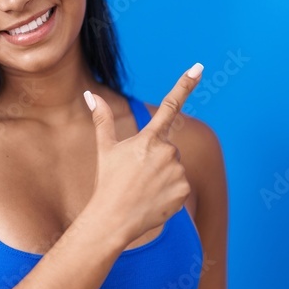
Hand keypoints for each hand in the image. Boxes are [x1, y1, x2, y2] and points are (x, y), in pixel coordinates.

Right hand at [83, 63, 202, 247]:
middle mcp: (166, 152)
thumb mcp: (105, 149)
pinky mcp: (184, 190)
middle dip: (157, 158)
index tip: (198, 68)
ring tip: (144, 190)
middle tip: (138, 175)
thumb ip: (102, 119)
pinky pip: (181, 186)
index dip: (186, 85)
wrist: (113, 220)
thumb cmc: (107, 183)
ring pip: (176, 167)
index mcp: (148, 138)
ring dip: (164, 175)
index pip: (170, 105)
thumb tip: (89, 95)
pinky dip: (171, 192)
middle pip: (169, 147)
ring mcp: (177, 172)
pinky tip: (154, 200)